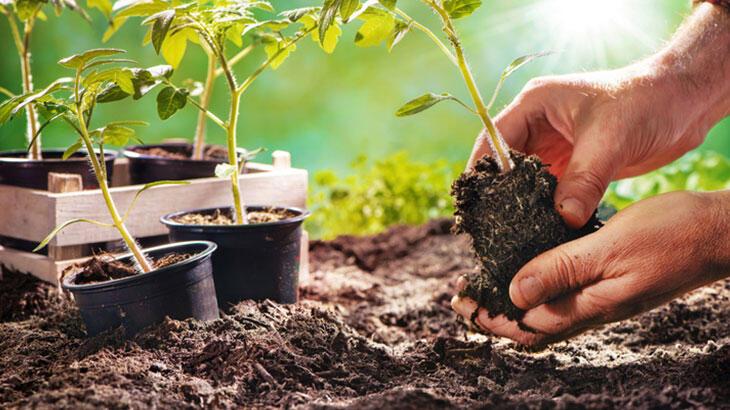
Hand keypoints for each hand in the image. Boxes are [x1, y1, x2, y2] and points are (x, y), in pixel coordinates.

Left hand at [451, 191, 729, 346]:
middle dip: (493, 313)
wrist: (718, 233)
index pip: (526, 325)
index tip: (459, 302)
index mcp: (590, 305)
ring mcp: (603, 298)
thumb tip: (515, 294)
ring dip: (512, 301)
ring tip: (485, 284)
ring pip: (547, 311)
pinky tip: (530, 268)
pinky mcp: (611, 283)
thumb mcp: (610, 248)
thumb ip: (562, 270)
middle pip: (531, 324)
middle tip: (461, 297)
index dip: (489, 316)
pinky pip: (565, 294)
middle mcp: (593, 309)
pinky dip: (538, 286)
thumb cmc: (671, 235)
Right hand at [468, 4, 729, 228]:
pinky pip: (549, 192)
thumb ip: (584, 179)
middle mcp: (537, 126)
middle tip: (490, 228)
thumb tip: (563, 218)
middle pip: (503, 165)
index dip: (482, 172)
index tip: (476, 204)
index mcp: (535, 105)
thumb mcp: (610, 140)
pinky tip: (541, 231)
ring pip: (524, 182)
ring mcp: (554, 147)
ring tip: (512, 235)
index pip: (493, 139)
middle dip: (497, 195)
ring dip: (521, 205)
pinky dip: (545, 210)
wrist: (682, 104)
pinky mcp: (571, 166)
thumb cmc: (644, 103)